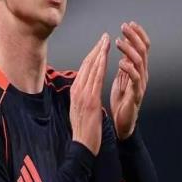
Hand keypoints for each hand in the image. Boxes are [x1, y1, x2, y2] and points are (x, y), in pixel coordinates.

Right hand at [70, 33, 109, 155]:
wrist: (83, 145)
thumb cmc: (84, 130)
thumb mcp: (81, 109)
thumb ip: (84, 96)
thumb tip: (87, 89)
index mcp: (75, 92)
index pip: (84, 69)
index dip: (92, 55)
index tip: (100, 45)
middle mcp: (77, 90)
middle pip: (87, 64)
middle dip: (96, 49)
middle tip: (104, 36)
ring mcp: (82, 94)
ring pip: (91, 68)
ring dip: (99, 52)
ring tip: (106, 41)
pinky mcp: (90, 99)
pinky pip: (96, 78)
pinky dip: (100, 65)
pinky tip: (105, 56)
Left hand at [110, 21, 149, 139]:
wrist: (122, 122)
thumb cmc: (122, 99)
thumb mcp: (123, 76)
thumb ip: (126, 61)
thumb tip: (124, 43)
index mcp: (139, 69)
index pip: (143, 47)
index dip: (138, 35)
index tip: (130, 23)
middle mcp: (143, 74)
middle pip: (143, 51)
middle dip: (134, 37)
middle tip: (124, 26)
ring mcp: (141, 84)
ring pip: (139, 62)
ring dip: (129, 50)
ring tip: (118, 42)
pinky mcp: (136, 95)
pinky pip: (135, 79)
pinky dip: (129, 69)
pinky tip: (121, 62)